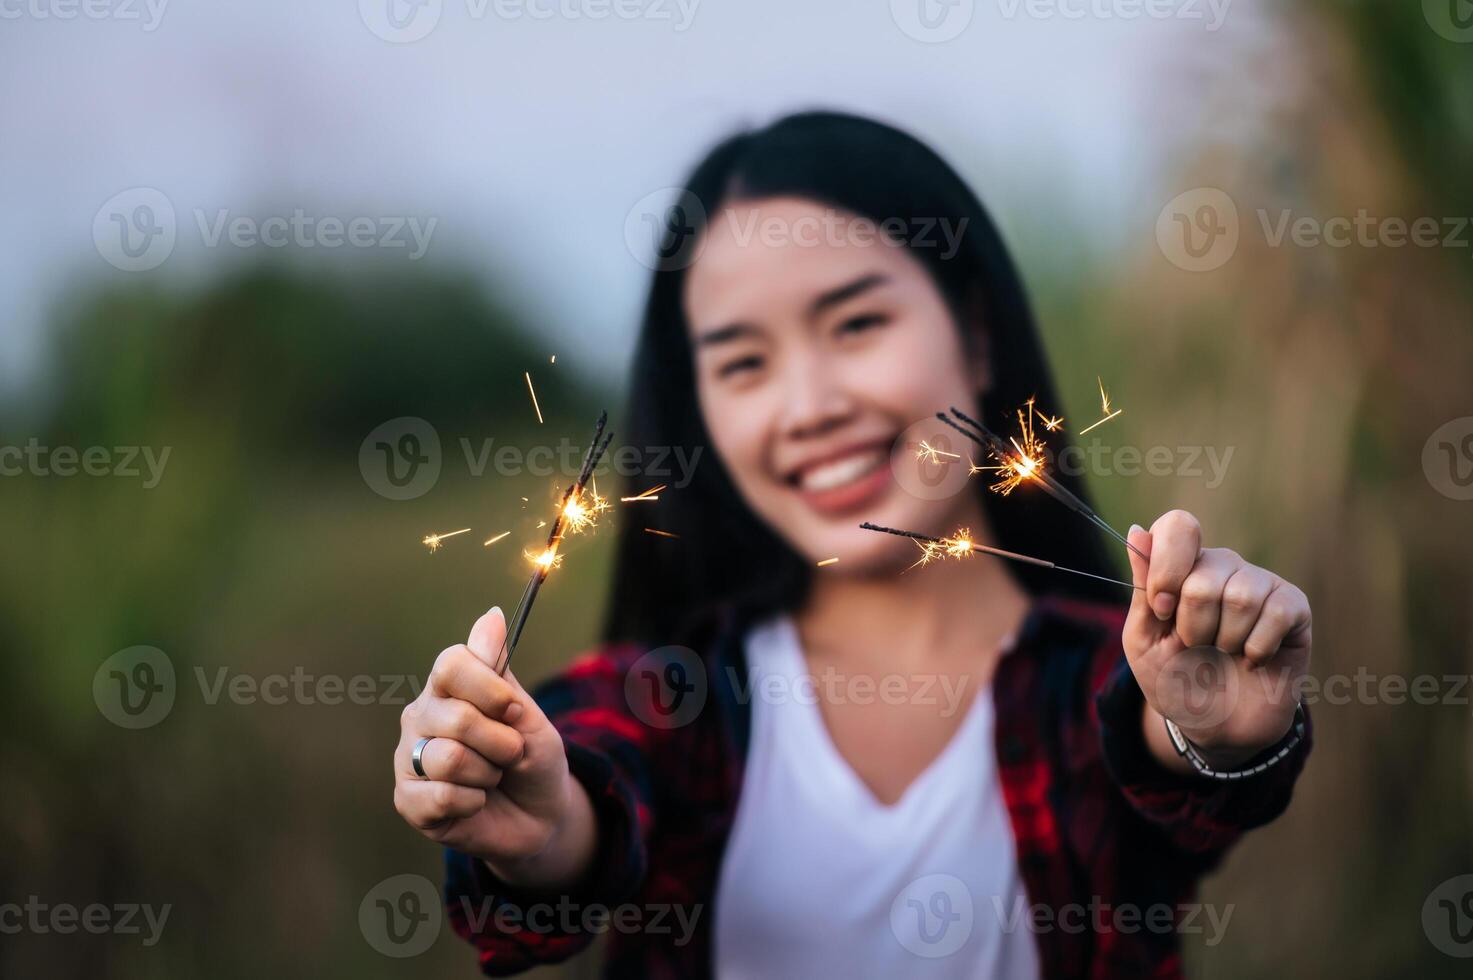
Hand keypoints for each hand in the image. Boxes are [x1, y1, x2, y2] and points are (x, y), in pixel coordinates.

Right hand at [393, 607, 593, 886]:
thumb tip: (493, 614)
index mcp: (446, 688)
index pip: (451, 664)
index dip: (489, 688)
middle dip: (502, 742)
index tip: (515, 709)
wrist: (540, 816)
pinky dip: (472, 802)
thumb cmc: (532, 758)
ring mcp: (409, 759)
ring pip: (449, 759)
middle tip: (510, 755)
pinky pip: (440, 797)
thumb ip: (500, 670)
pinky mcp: (407, 801)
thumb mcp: (526, 713)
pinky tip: (474, 803)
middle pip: (457, 716)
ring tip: (491, 779)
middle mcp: (420, 718)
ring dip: (488, 775)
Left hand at [1123, 510, 1311, 767]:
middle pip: (1204, 575)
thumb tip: (1137, 532)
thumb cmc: (1175, 678)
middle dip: (1193, 625)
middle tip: (1196, 645)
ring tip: (1224, 652)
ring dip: (1225, 640)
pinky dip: (1257, 647)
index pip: (1178, 527)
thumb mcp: (1144, 638)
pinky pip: (1277, 612)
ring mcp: (1260, 584)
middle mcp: (1222, 566)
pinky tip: (1252, 659)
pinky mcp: (1294, 607)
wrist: (1215, 727)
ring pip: (1241, 595)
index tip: (1161, 611)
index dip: (1167, 568)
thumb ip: (1142, 587)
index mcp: (1182, 566)